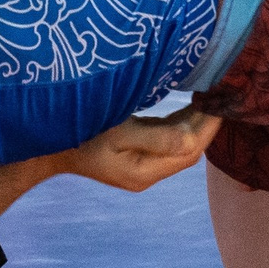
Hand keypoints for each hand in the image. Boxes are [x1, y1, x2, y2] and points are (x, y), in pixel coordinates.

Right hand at [63, 106, 222, 191]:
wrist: (47, 148)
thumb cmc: (79, 135)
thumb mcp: (115, 133)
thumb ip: (154, 138)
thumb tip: (191, 140)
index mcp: (144, 172)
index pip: (189, 151)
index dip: (208, 127)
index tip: (221, 100)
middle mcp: (147, 174)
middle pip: (188, 151)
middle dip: (206, 124)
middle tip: (221, 93)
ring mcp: (142, 167)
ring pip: (179, 146)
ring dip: (195, 123)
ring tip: (211, 96)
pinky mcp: (136, 156)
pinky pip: (167, 141)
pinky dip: (180, 124)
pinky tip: (190, 106)